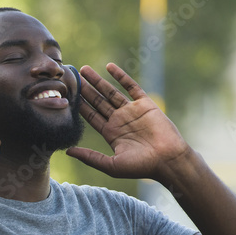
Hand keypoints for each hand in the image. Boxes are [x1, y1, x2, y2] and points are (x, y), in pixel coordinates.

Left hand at [67, 63, 190, 183]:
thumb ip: (89, 157)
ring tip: (84, 70)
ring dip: (98, 81)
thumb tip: (67, 151)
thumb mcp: (111, 165)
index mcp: (111, 133)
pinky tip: (109, 67)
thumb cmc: (141, 167)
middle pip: (98, 101)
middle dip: (85, 90)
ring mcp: (132, 111)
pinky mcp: (145, 104)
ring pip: (111, 92)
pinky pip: (131, 86)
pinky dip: (120, 76)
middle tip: (72, 78)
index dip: (80, 106)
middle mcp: (119, 120)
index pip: (91, 116)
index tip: (67, 95)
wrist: (168, 159)